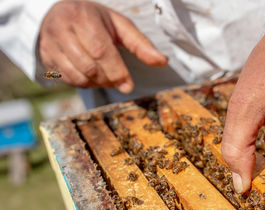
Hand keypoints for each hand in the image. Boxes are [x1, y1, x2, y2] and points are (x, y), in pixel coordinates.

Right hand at [39, 0, 166, 92]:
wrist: (60, 13)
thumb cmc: (96, 21)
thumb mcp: (120, 26)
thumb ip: (141, 44)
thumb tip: (162, 62)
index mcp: (82, 17)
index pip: (101, 50)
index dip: (117, 71)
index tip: (129, 85)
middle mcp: (61, 29)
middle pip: (89, 66)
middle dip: (109, 79)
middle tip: (120, 81)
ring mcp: (50, 44)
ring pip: (77, 76)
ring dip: (97, 84)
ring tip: (107, 77)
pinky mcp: (45, 58)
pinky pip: (67, 80)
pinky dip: (84, 84)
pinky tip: (93, 77)